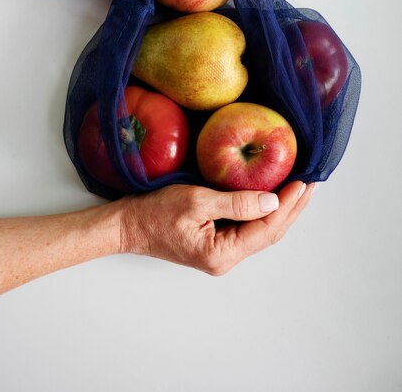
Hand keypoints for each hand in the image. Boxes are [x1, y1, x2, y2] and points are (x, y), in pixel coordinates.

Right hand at [116, 180, 315, 275]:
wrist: (129, 225)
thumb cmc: (155, 213)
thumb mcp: (196, 201)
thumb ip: (236, 203)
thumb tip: (271, 200)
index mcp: (222, 254)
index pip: (266, 228)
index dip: (287, 205)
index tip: (303, 182)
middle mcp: (226, 258)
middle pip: (269, 234)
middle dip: (292, 208)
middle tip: (311, 184)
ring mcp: (222, 252)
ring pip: (262, 232)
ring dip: (282, 210)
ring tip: (301, 190)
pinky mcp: (217, 242)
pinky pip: (249, 228)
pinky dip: (264, 212)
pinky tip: (273, 197)